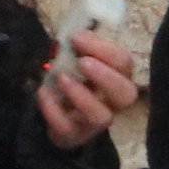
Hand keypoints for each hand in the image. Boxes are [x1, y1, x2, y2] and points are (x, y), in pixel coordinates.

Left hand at [37, 30, 142, 150]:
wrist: (59, 120)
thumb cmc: (73, 84)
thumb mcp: (76, 63)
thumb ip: (78, 51)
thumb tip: (72, 34)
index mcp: (117, 79)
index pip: (124, 63)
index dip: (103, 49)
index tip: (76, 37)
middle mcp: (113, 102)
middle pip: (126, 93)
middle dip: (106, 76)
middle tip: (83, 62)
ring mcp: (94, 122)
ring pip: (102, 116)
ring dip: (82, 95)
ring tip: (61, 78)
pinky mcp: (73, 134)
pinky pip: (67, 127)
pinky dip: (53, 109)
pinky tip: (43, 93)